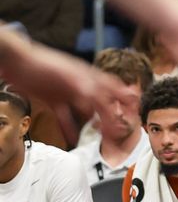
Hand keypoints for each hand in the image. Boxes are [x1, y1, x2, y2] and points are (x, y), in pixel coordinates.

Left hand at [0, 29, 135, 143]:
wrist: (17, 62)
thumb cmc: (44, 64)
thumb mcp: (67, 75)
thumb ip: (84, 86)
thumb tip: (99, 100)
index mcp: (91, 77)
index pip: (115, 90)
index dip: (126, 101)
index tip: (135, 114)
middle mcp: (84, 85)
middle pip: (104, 102)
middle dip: (113, 116)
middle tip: (119, 132)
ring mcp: (69, 93)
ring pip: (87, 111)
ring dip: (94, 123)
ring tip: (100, 136)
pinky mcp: (54, 100)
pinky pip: (65, 117)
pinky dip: (70, 128)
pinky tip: (73, 139)